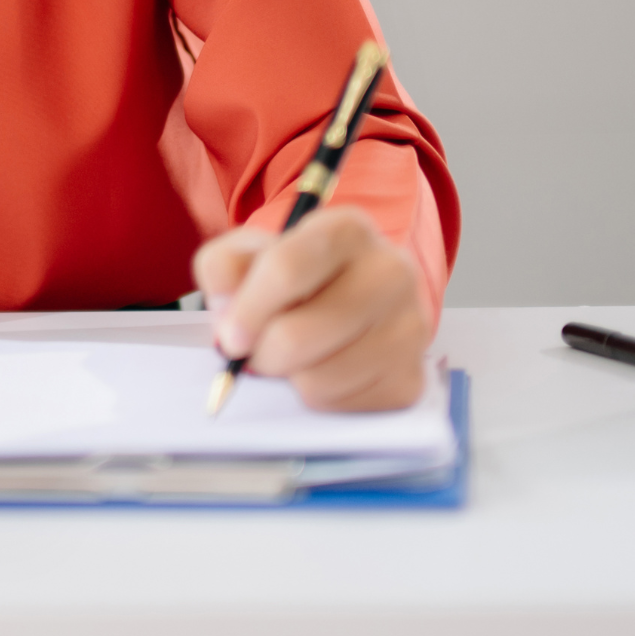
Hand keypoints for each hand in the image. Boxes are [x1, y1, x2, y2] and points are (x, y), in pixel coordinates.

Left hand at [193, 205, 432, 411]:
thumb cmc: (294, 271)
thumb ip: (223, 266)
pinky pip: (343, 406)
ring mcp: (409, 327)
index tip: (229, 336)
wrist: (344, 295)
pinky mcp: (411, 378)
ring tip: (290, 356)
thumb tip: (225, 308)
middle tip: (254, 351)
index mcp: (347, 229)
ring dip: (289, 376)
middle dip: (261, 352)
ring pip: (319, 378)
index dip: (247, 310)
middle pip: (298, 335)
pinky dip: (319, 397)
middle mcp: (390, 272)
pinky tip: (321, 369)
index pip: (286, 270)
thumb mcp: (249, 251)